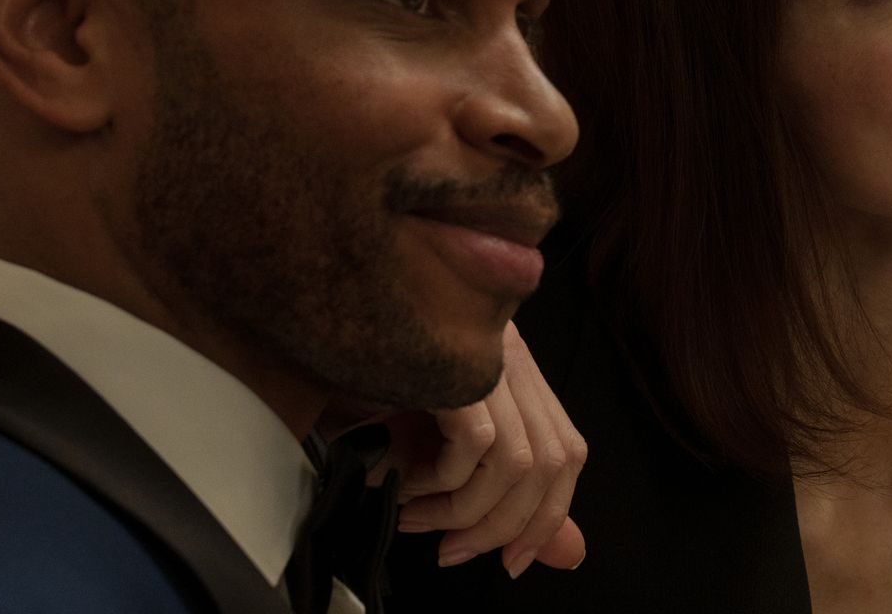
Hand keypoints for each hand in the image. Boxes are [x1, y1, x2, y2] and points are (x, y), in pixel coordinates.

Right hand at [385, 322, 587, 577]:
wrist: (321, 331)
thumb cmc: (366, 386)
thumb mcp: (431, 442)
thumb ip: (501, 492)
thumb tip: (570, 552)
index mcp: (513, 369)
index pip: (568, 449)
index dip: (549, 513)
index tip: (514, 559)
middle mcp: (511, 357)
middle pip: (551, 462)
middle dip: (505, 526)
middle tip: (454, 551)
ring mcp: (490, 356)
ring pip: (517, 461)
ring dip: (465, 510)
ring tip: (417, 517)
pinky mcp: (463, 364)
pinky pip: (476, 443)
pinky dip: (441, 478)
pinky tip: (402, 478)